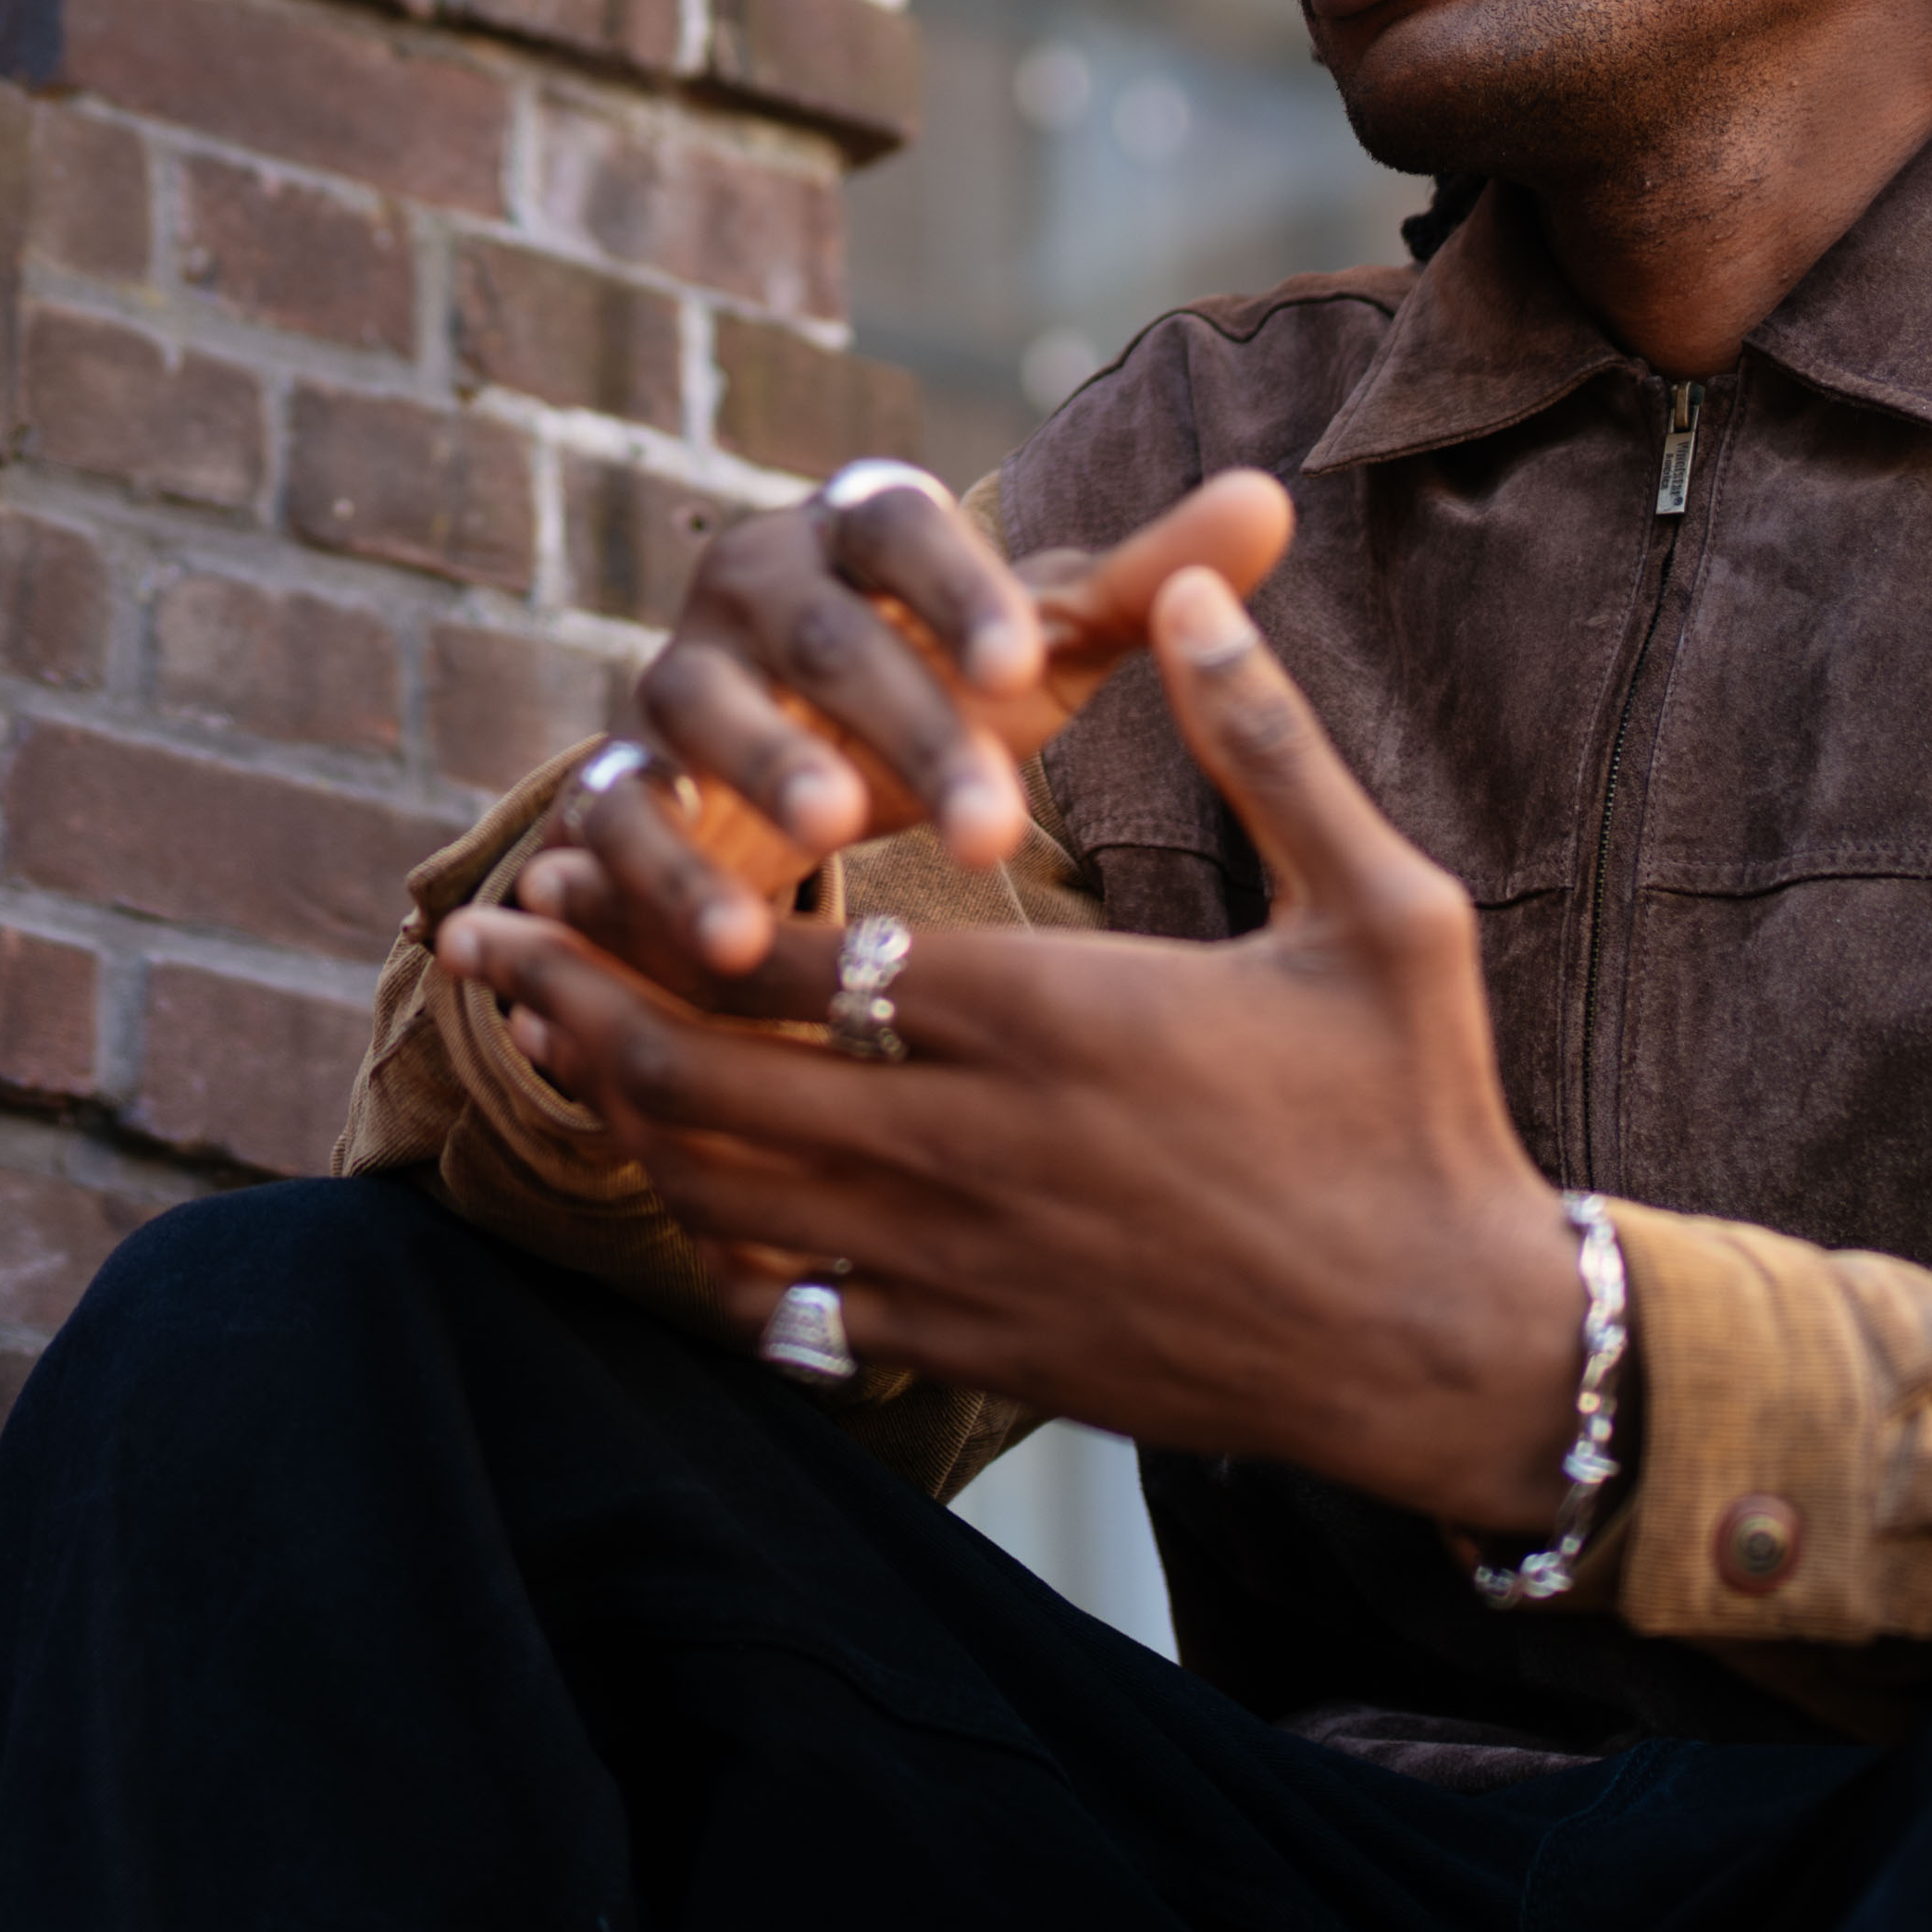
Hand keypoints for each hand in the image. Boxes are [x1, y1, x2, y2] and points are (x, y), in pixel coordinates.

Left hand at [440, 566, 1590, 1531]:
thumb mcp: (1379, 901)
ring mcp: (965, 1266)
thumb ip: (1265, 741)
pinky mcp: (983, 1350)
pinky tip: (683, 1204)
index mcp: (1045, 1021)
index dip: (649, 911)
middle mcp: (972, 1149)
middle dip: (572, 1007)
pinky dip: (716, 1251)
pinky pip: (795, 1313)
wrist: (1449, 1347)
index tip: (560, 857)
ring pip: (725, 1199)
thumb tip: (1198, 582)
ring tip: (540, 1048)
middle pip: (703, 1084)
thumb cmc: (1418, 1110)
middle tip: (481, 947)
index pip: (784, 963)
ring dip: (618, 1117)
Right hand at [517, 463, 1301, 993]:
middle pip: (821, 635)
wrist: (784, 762)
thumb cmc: (939, 686)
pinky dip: (653, 876)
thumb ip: (1139, 585)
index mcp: (855, 527)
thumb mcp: (1033, 649)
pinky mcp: (613, 780)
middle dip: (901, 725)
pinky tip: (719, 948)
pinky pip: (614, 816)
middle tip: (992, 827)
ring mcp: (672, 677)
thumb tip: (1271, 499)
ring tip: (831, 844)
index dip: (956, 587)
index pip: (901, 521)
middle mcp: (751, 584)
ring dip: (760, 775)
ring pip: (699, 709)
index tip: (1024, 665)